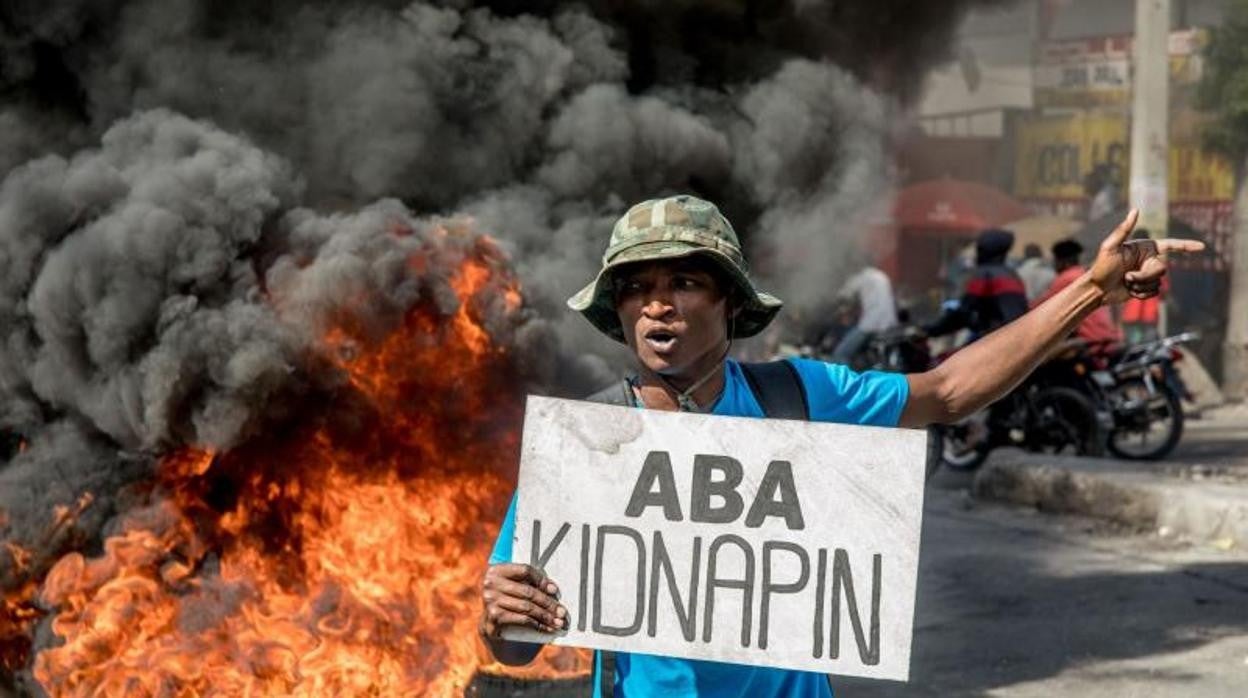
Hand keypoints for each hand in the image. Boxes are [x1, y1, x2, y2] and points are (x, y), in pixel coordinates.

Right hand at [480, 563, 567, 637]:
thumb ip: (529, 583)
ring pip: (527, 607)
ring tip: (558, 622)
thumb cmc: (507, 602)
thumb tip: (553, 590)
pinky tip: (548, 628)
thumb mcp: (514, 587)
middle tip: (562, 611)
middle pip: (528, 591)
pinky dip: (538, 625)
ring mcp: (491, 600)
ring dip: (546, 616)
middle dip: (548, 603)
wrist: (490, 625)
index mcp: (497, 570)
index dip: (542, 580)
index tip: (555, 591)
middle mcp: (491, 584)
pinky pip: (522, 619)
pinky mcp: (494, 616)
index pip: (525, 571)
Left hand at [1089, 209, 1205, 304]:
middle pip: (1162, 270)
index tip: (1202, 246)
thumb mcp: (1110, 247)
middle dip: (1144, 276)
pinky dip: (1141, 295)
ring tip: (1125, 282)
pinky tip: (1129, 291)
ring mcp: (1147, 275)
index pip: (1171, 245)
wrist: (1095, 289)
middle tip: (1126, 276)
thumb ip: (1124, 229)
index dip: (1186, 246)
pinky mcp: (1145, 288)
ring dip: (1140, 286)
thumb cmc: (1101, 266)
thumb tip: (1136, 210)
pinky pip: (1153, 294)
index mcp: (1145, 248)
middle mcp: (1149, 260)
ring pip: (1158, 283)